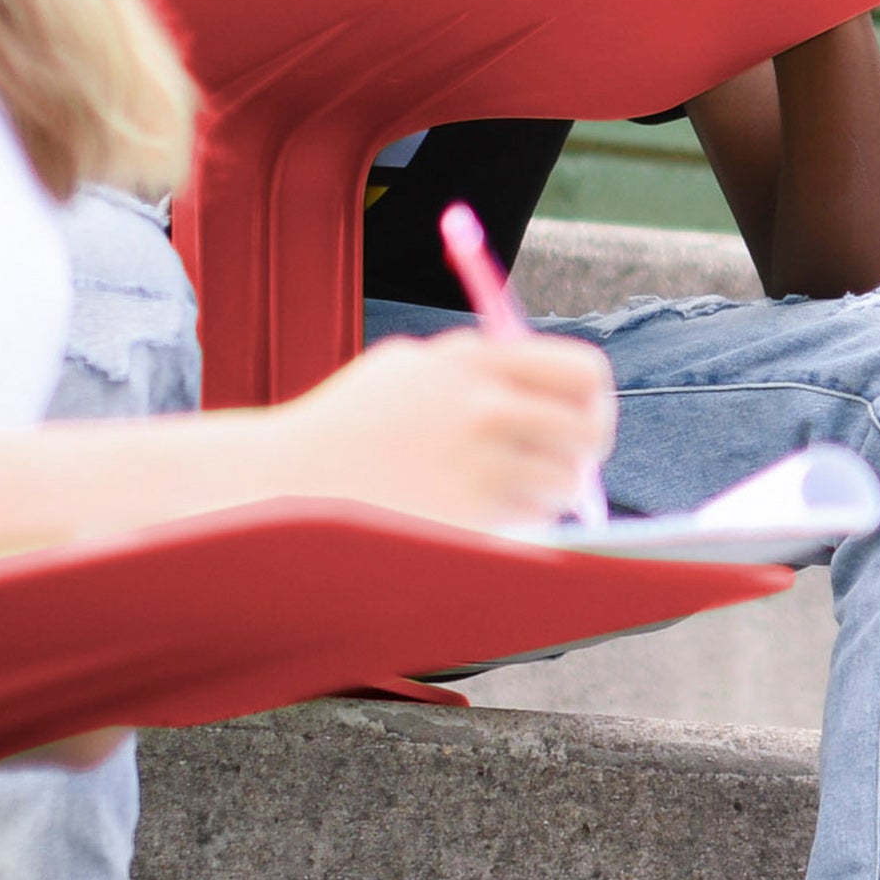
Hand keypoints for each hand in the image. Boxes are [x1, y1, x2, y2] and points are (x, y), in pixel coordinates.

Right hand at [263, 331, 617, 531]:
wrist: (286, 482)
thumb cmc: (350, 424)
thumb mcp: (409, 369)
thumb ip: (481, 368)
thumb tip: (563, 394)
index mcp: (473, 360)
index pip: (583, 373)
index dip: (594, 398)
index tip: (586, 415)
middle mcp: (482, 406)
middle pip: (588, 430)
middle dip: (586, 451)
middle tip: (570, 462)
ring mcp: (476, 463)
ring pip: (564, 482)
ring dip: (548, 489)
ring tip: (503, 487)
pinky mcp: (467, 515)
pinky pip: (530, 519)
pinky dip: (519, 518)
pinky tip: (477, 510)